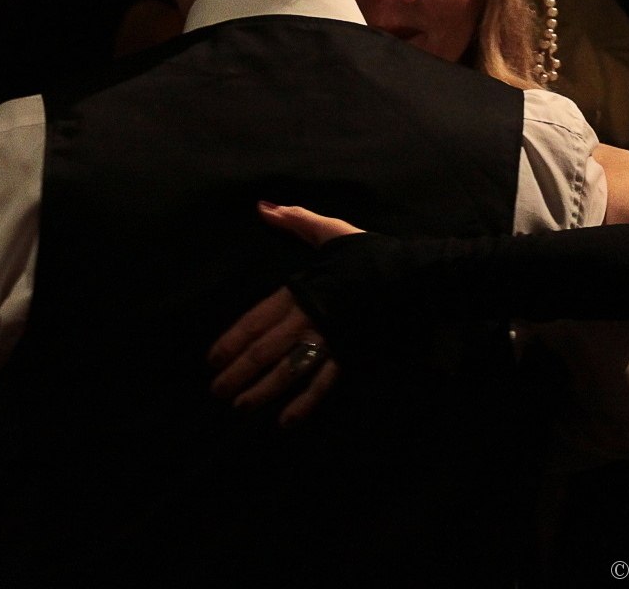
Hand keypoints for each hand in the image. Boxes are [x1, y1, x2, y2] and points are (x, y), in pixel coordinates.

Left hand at [205, 201, 364, 424]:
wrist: (417, 276)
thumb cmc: (371, 255)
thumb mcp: (331, 232)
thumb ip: (295, 221)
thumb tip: (262, 207)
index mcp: (300, 289)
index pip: (256, 319)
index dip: (231, 341)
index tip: (211, 359)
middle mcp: (309, 318)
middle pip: (265, 349)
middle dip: (238, 372)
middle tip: (217, 392)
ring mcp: (330, 340)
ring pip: (289, 370)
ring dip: (262, 391)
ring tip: (241, 408)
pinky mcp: (352, 355)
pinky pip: (324, 383)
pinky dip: (305, 404)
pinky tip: (286, 421)